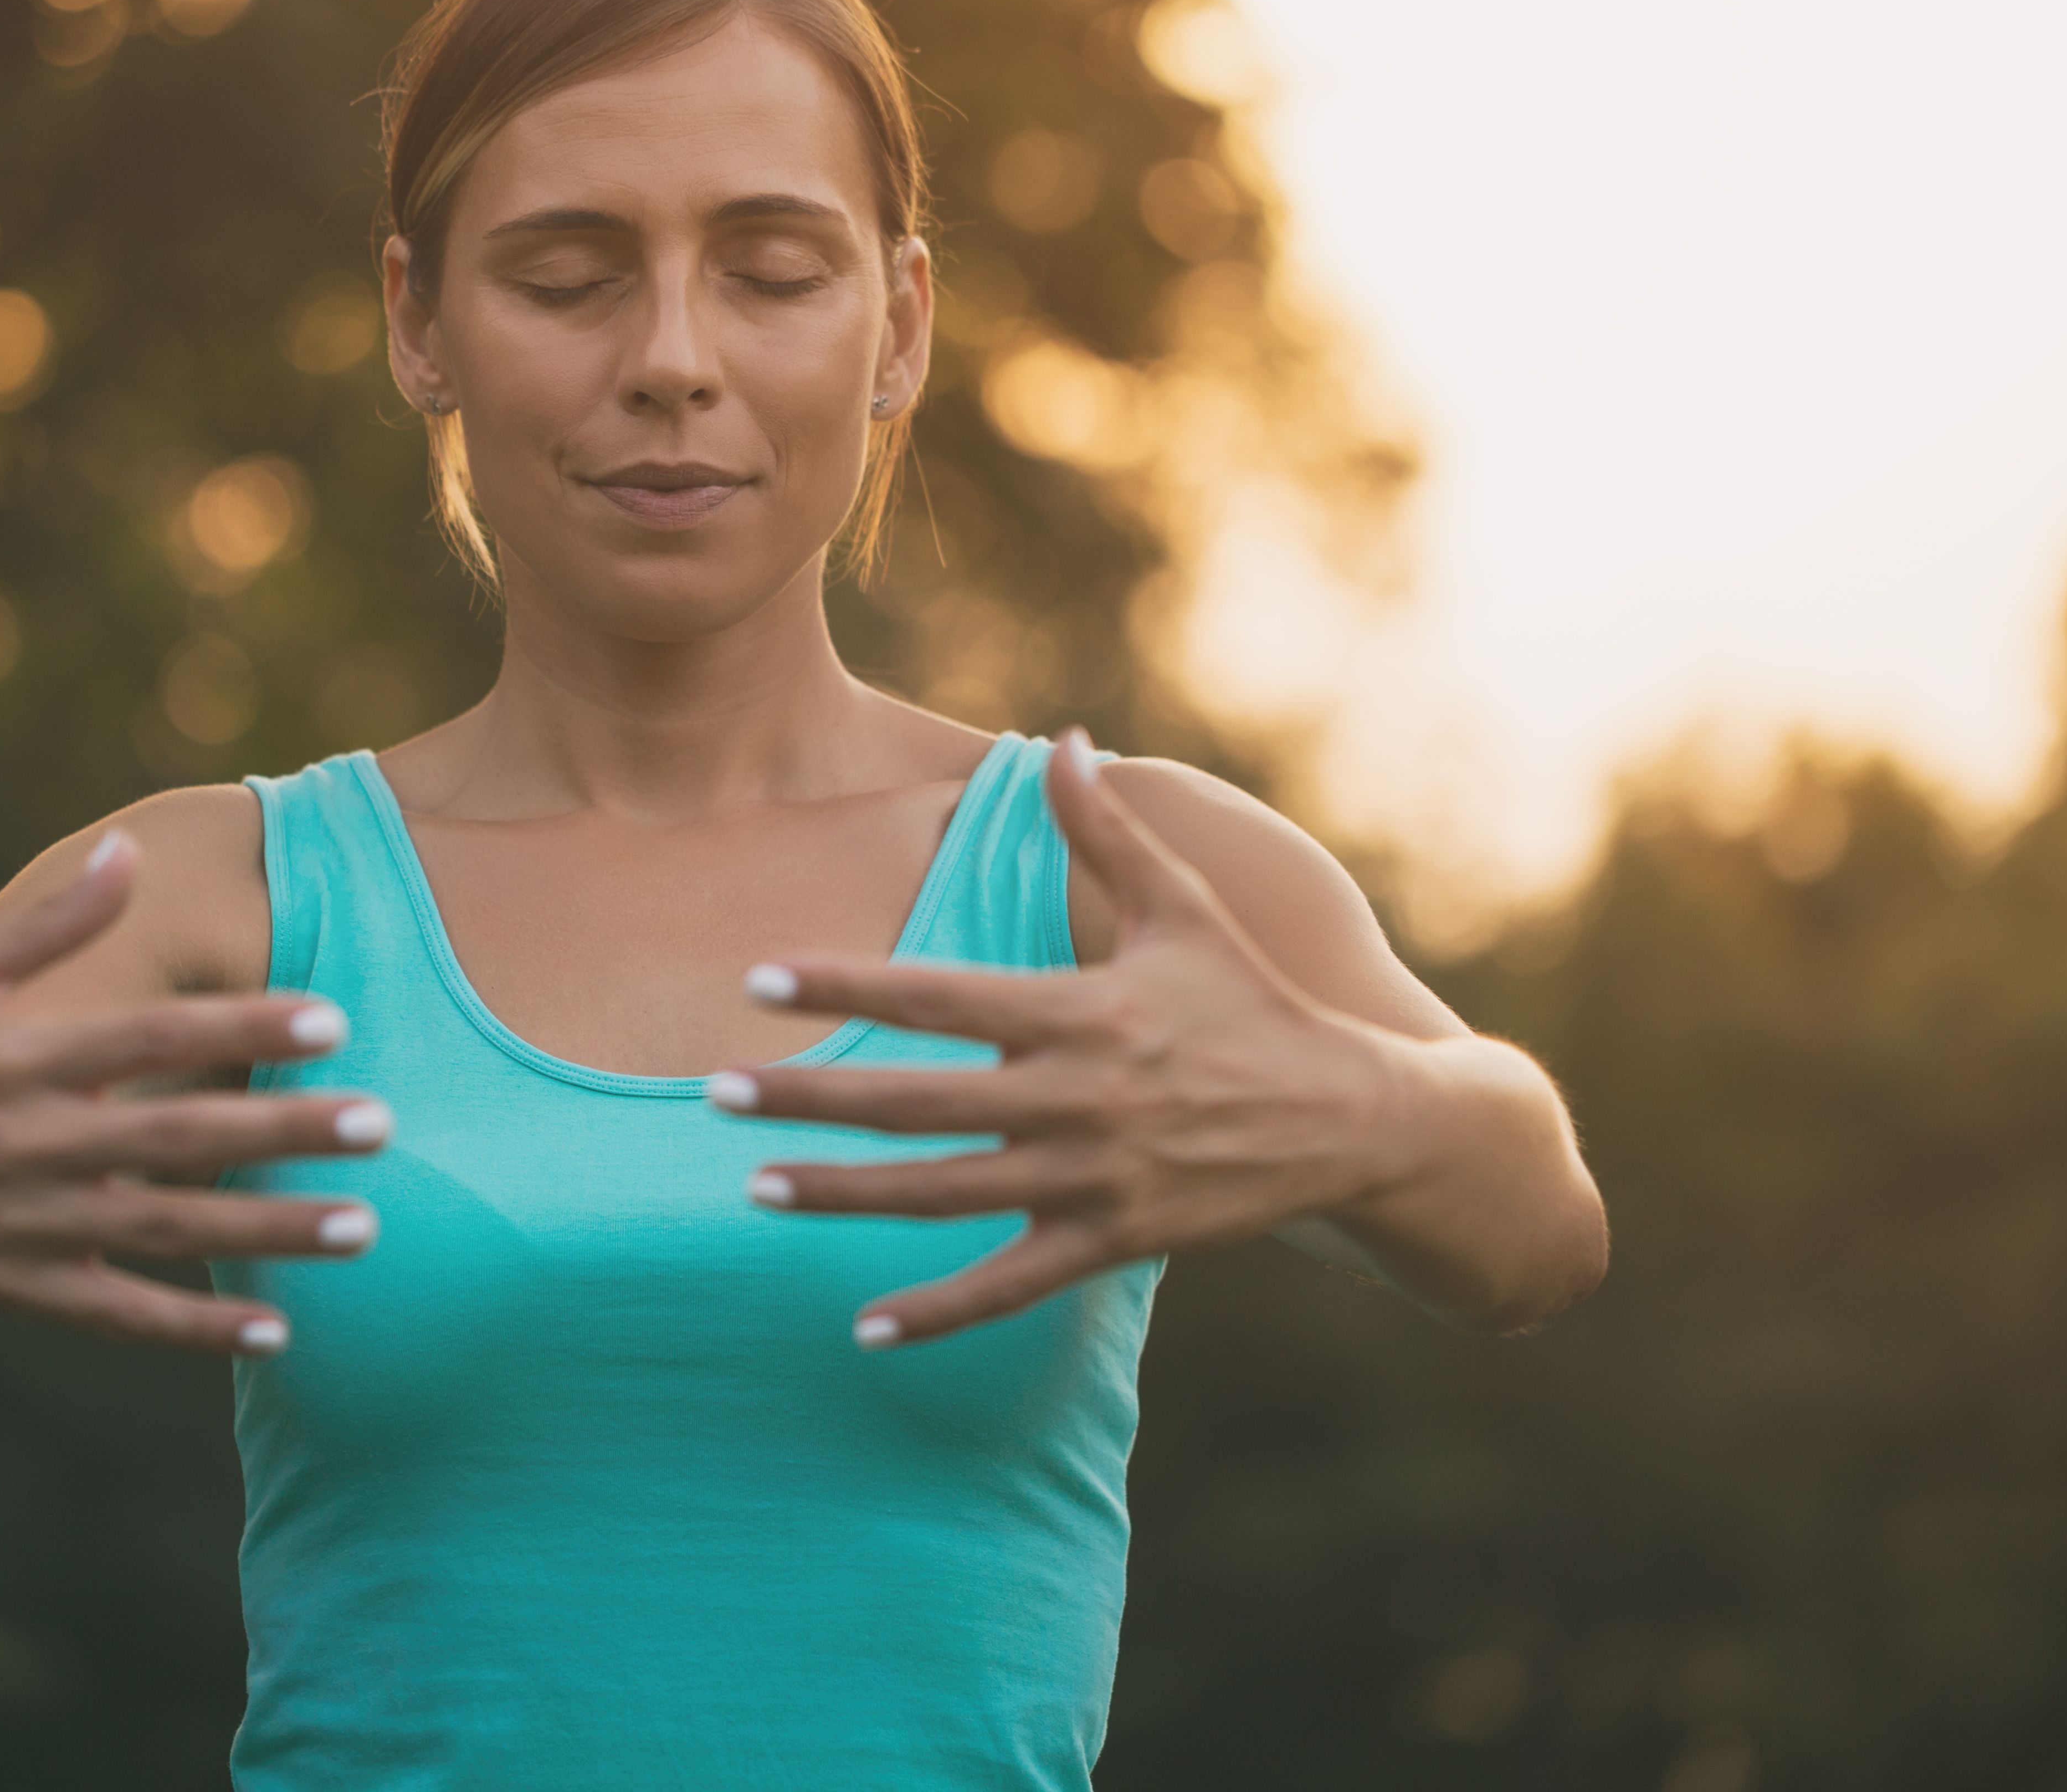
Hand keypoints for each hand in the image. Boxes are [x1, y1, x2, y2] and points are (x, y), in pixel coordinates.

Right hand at [0, 832, 386, 1356]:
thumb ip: (47, 920)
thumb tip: (128, 850)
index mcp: (14, 1058)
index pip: (148, 1037)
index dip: (239, 1025)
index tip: (330, 1016)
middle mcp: (25, 1143)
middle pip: (176, 1137)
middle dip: (283, 1130)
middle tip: (382, 1123)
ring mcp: (23, 1225)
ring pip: (166, 1232)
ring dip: (267, 1232)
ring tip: (363, 1227)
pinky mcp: (17, 1291)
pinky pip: (119, 1317)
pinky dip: (195, 1330)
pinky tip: (276, 1331)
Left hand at [716, 731, 1403, 1347]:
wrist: (1352, 1120)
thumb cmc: (1253, 1003)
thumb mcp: (1187, 908)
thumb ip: (1107, 831)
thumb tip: (1063, 736)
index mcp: (1079, 1010)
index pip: (937, 995)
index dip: (844, 985)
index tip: (759, 980)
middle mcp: (1076, 1097)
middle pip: (917, 1101)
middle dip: (810, 1100)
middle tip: (714, 1093)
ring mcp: (1092, 1178)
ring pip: (944, 1196)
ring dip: (846, 1197)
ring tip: (755, 1191)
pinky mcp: (1112, 1241)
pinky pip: (1008, 1285)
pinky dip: (938, 1313)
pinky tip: (865, 1330)